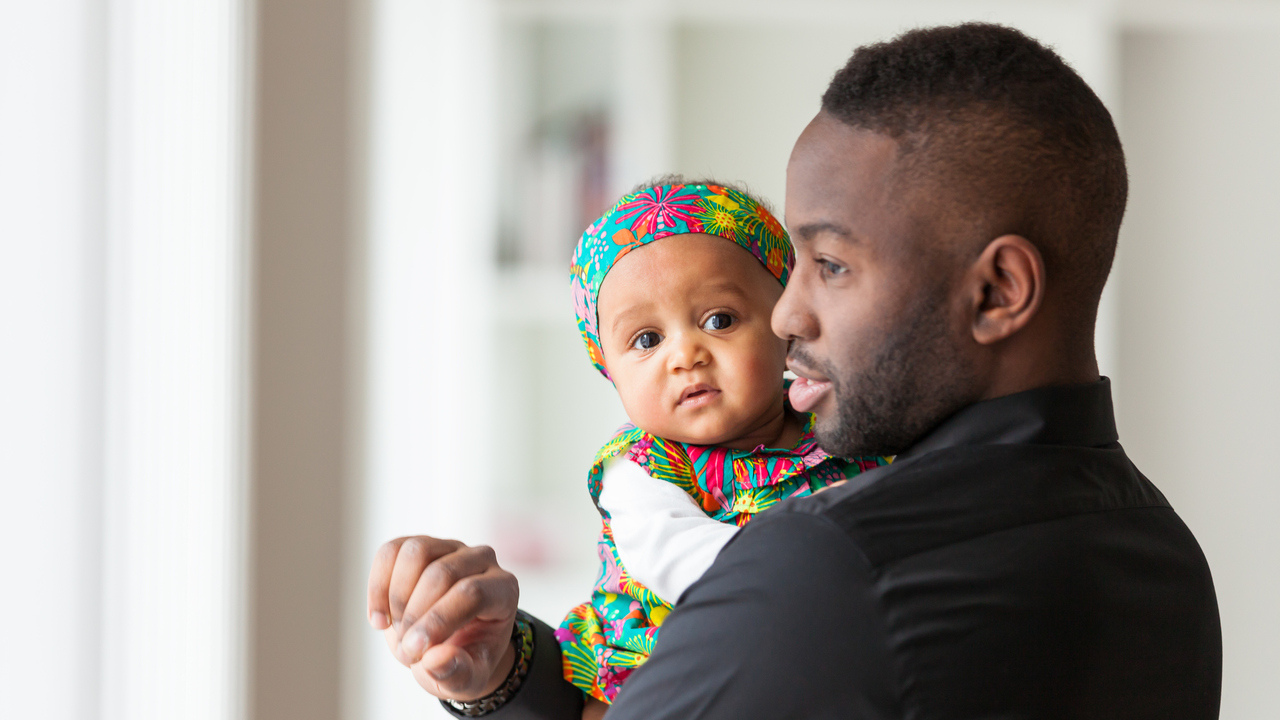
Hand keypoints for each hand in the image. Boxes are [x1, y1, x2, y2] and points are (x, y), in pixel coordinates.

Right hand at [367, 536, 519, 700]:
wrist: (450, 646)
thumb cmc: (465, 659)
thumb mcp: (468, 679)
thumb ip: (457, 673)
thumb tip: (436, 659)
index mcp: (503, 589)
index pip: (471, 592)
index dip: (439, 620)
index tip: (414, 650)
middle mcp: (482, 560)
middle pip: (442, 573)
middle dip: (414, 615)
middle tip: (406, 650)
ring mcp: (450, 548)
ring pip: (417, 552)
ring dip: (396, 596)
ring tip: (396, 630)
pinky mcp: (420, 546)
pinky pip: (391, 551)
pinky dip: (378, 584)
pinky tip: (379, 617)